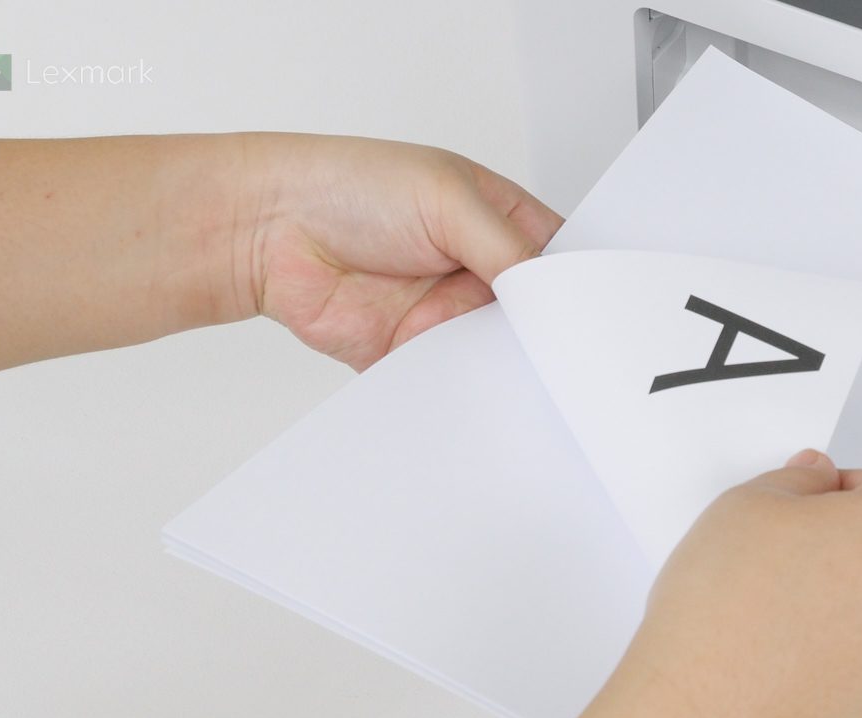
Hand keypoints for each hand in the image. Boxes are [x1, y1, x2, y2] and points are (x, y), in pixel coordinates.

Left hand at [237, 134, 562, 370]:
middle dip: (543, 335)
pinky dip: (458, 388)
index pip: (558, 263)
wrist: (267, 229)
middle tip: (561, 352)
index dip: (578, 289)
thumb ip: (506, 248)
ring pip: (495, 355)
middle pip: (534, 318)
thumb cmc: (347, 186)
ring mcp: (446, 315)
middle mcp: (477, 272)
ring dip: (501, 363)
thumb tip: (549, 293)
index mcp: (498, 223)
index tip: (594, 313)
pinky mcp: (412, 354)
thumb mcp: (447, 199)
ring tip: (515, 370)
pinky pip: (448, 381)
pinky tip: (470, 386)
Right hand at [582, 449, 861, 717]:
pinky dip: (853, 700)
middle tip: (785, 589)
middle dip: (857, 568)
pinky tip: (796, 703)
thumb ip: (795, 483)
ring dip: (860, 635)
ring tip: (784, 653)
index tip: (797, 525)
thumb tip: (817, 484)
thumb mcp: (742, 509)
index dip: (838, 503)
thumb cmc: (727, 626)